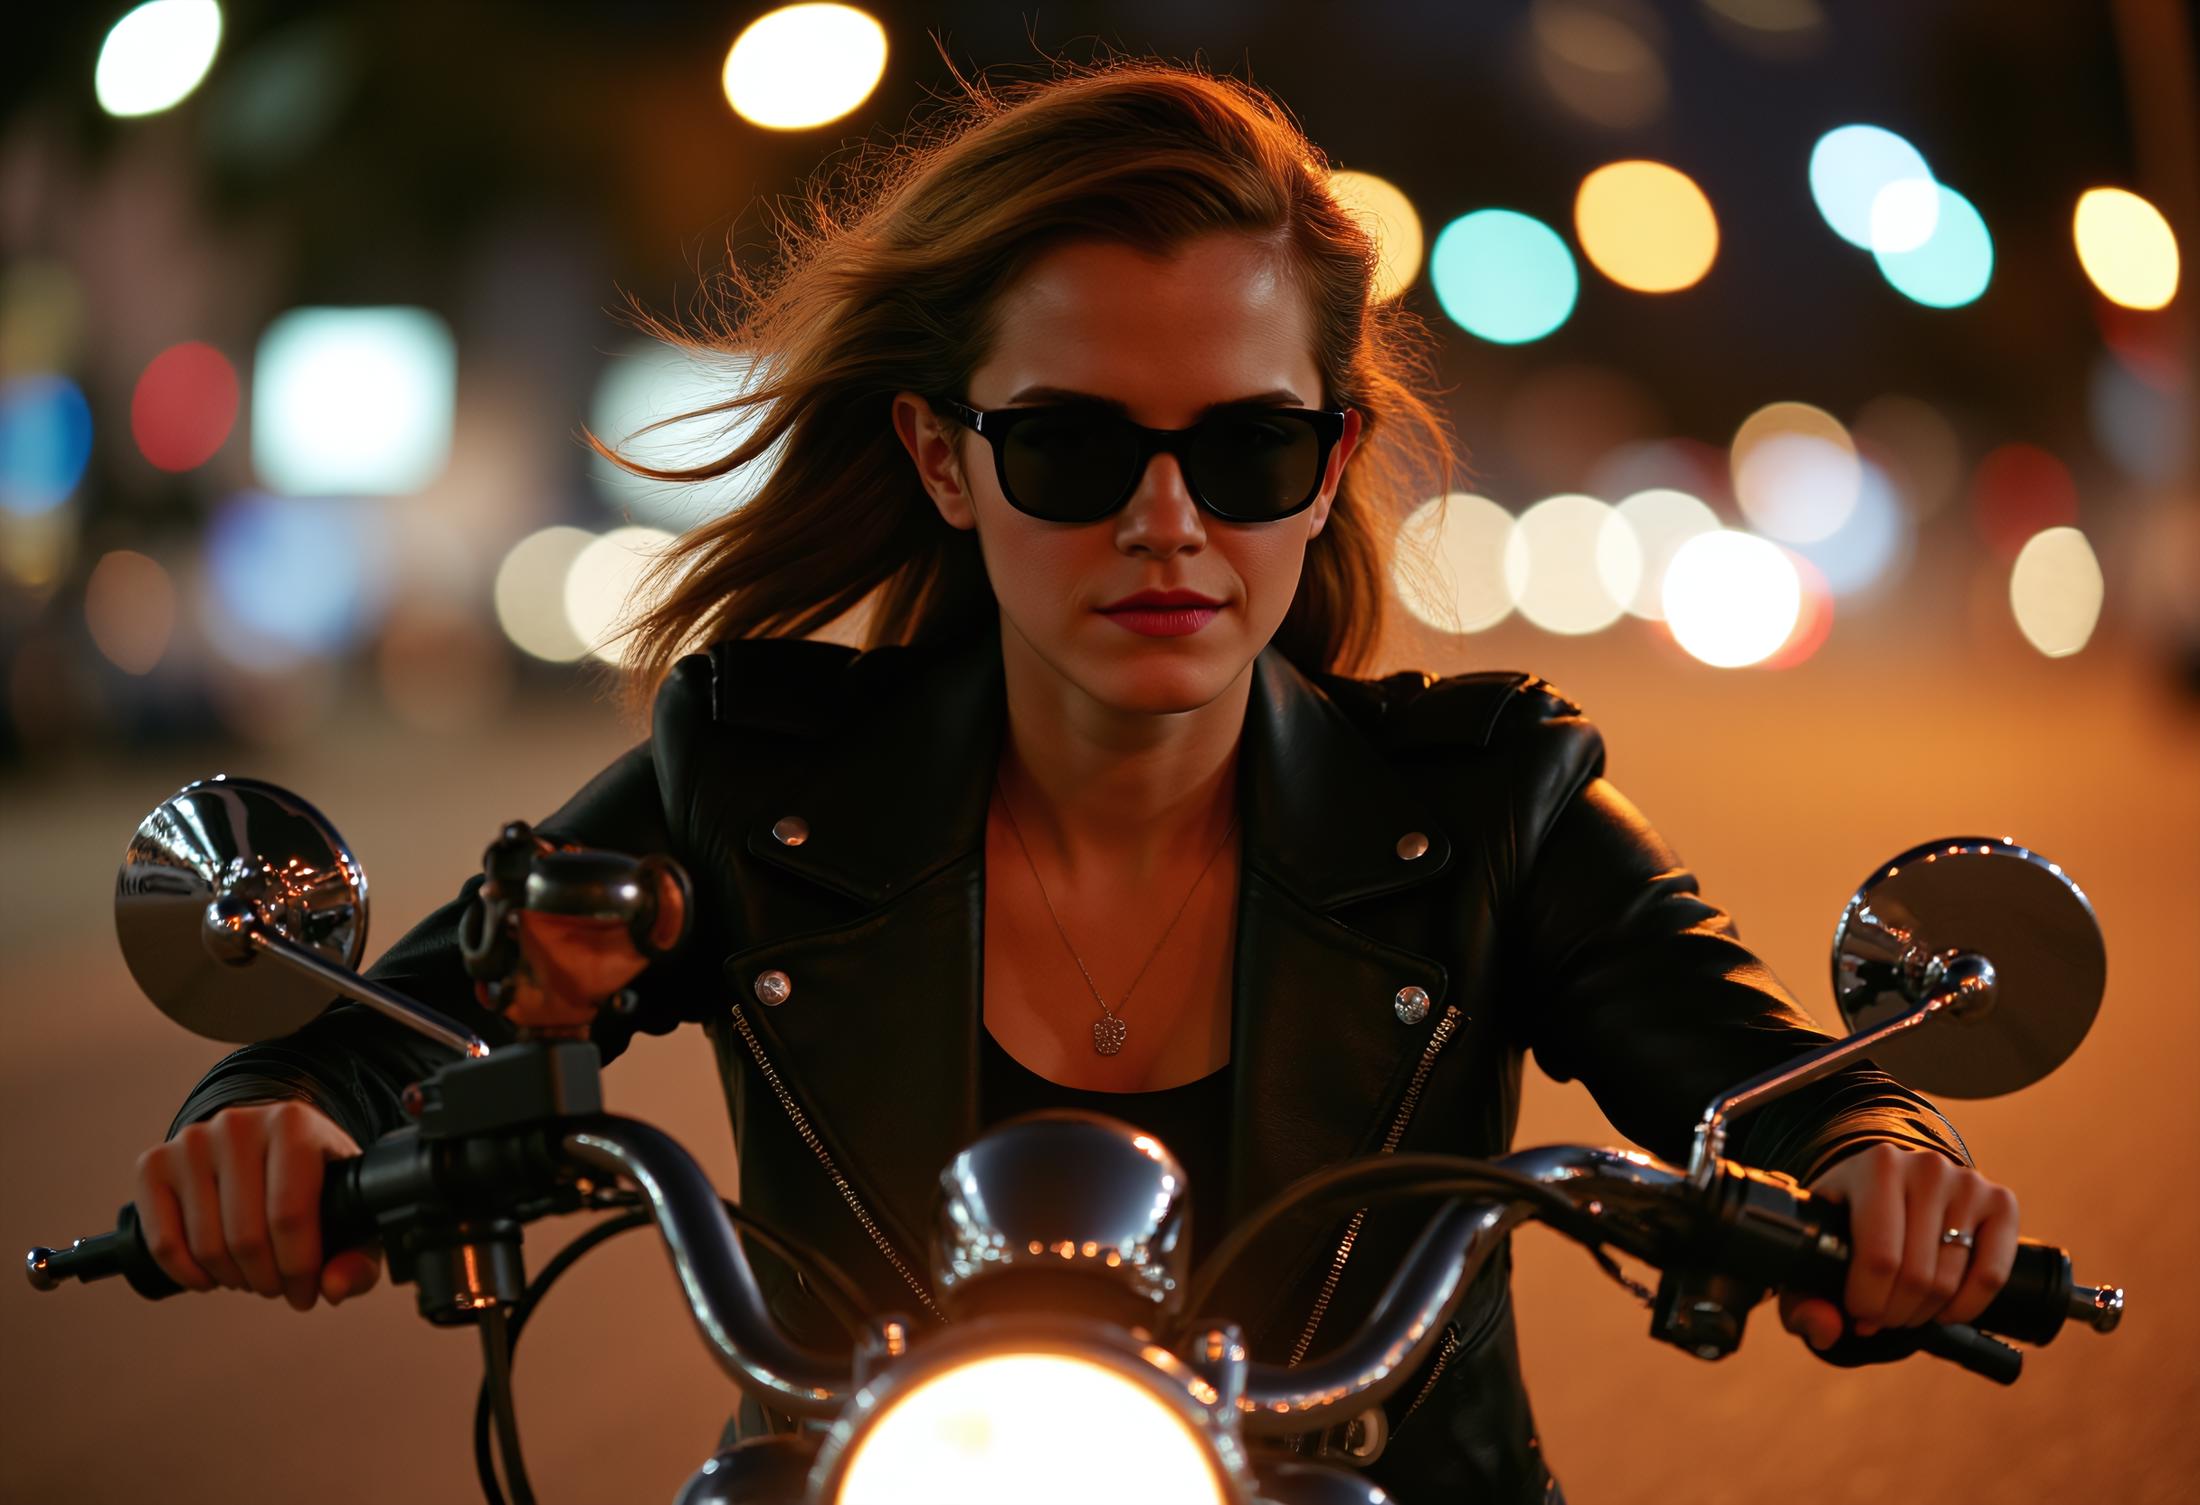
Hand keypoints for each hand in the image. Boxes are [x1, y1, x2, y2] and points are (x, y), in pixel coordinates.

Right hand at [133, 1099, 383, 1310]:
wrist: (266, 1145)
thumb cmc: (312, 1182)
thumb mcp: (350, 1212)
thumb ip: (358, 1256)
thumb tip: (334, 1288)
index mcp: (293, 1123)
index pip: (289, 1215)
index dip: (298, 1269)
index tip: (306, 1292)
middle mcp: (238, 1124)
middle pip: (246, 1235)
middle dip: (266, 1279)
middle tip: (278, 1286)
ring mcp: (191, 1142)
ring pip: (206, 1244)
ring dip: (231, 1278)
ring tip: (251, 1275)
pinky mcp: (155, 1164)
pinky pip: (163, 1242)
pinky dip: (188, 1274)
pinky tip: (211, 1276)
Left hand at [1778, 1142, 2018, 1350]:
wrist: (1892, 1186)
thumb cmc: (1848, 1222)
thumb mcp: (1815, 1248)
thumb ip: (1801, 1297)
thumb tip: (1825, 1329)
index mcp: (1877, 1166)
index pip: (1879, 1258)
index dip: (1867, 1303)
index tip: (1857, 1314)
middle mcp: (1927, 1167)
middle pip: (1916, 1275)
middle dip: (1894, 1314)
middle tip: (1882, 1319)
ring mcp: (1968, 1183)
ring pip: (1950, 1280)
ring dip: (1926, 1314)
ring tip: (1906, 1312)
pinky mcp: (2001, 1203)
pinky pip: (1991, 1276)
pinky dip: (1967, 1308)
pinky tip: (1944, 1311)